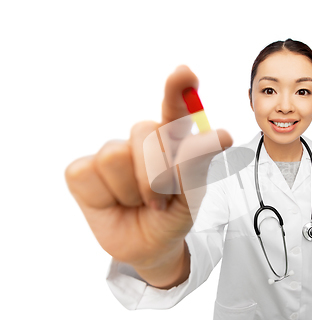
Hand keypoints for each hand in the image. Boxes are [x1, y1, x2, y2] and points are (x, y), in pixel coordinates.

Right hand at [65, 65, 231, 285]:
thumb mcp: (192, 195)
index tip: (185, 73)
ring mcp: (110, 153)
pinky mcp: (82, 171)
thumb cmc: (173, 215)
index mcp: (172, 141)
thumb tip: (220, 134)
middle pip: (143, 132)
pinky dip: (104, 198)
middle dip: (156, 175)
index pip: (174, 109)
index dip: (178, 90)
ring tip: (139, 203)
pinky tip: (112, 203)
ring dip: (132, 191)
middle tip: (161, 202)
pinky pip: (88, 173)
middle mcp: (141, 140)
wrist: (148, 245)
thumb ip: (198, 164)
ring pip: (115, 155)